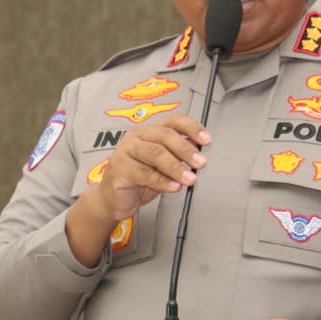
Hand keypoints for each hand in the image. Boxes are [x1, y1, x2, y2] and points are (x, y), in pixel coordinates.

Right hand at [95, 115, 210, 222]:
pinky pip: (145, 174)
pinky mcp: (119, 168)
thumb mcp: (163, 166)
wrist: (115, 199)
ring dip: (176, 167)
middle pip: (165, 136)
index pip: (173, 121)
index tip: (205, 140)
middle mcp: (137, 136)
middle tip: (200, 162)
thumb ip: (178, 157)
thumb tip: (198, 154)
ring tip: (189, 178)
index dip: (192, 128)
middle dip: (186, 149)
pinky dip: (163, 181)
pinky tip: (174, 187)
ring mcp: (125, 151)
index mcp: (149, 131)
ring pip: (155, 153)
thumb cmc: (139, 179)